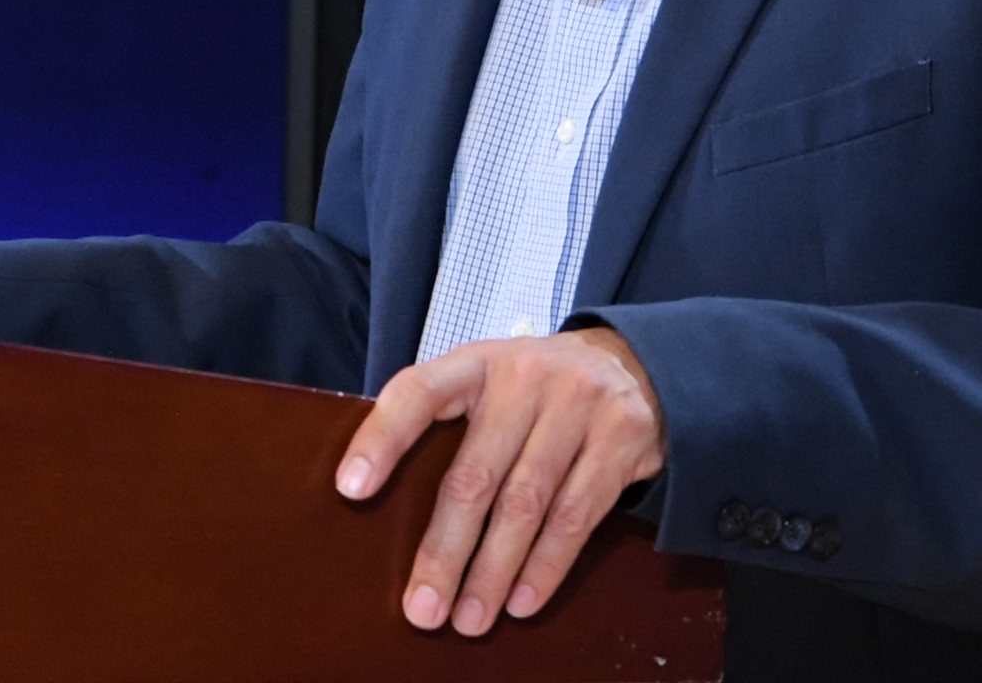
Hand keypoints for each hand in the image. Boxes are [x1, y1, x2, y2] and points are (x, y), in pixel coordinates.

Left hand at [334, 327, 665, 636]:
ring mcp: (577, 406)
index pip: (416, 392)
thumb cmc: (533, 389)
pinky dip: (546, 566)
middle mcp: (524, 379)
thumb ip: (446, 422)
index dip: (381, 439)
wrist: (631, 364)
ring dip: (494, 571)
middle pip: (475, 475)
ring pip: (526, 505)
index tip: (350, 490)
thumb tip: (376, 496)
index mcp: (476, 363)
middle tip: (423, 608)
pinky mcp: (620, 439)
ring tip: (470, 618)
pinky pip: (577, 517)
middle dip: (445, 549)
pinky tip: (522, 601)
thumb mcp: (488, 381)